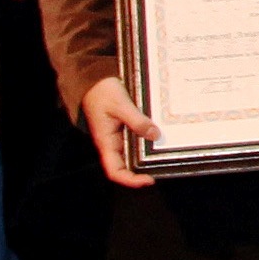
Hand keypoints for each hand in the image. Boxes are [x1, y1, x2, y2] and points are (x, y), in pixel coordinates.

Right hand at [84, 75, 162, 189]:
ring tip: (164, 153)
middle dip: (143, 170)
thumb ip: (137, 121)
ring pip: (132, 154)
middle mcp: (111, 144)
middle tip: (162, 166)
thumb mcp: (121, 104)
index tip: (148, 179)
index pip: (115, 171)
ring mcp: (118, 137)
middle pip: (126, 167)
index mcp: (106, 142)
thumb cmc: (102, 92)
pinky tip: (158, 137)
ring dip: (146, 155)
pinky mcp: (123, 129)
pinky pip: (135, 140)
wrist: (94, 79)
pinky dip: (146, 141)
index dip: (130, 180)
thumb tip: (154, 134)